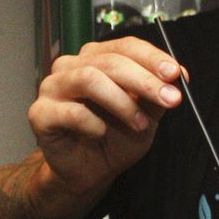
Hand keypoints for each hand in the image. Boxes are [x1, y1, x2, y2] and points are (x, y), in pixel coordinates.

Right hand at [27, 36, 184, 208]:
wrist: (89, 172)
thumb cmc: (113, 139)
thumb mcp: (145, 115)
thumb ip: (157, 94)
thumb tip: (178, 75)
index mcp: (95, 59)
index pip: (124, 46)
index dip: (152, 58)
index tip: (176, 74)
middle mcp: (71, 67)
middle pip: (109, 61)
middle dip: (144, 80)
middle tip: (169, 98)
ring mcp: (52, 88)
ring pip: (89, 79)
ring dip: (122, 102)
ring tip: (140, 124)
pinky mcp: (40, 113)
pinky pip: (72, 112)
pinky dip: (94, 124)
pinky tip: (101, 134)